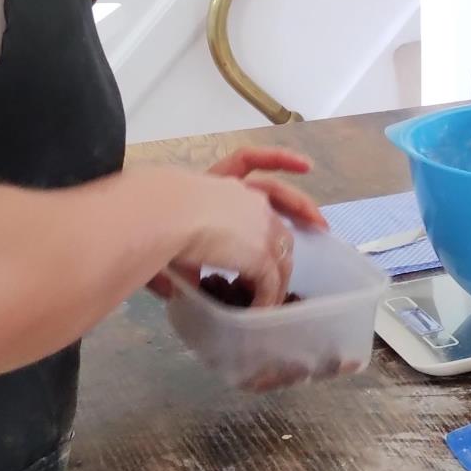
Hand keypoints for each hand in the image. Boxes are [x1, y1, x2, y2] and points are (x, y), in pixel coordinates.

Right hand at [150, 149, 325, 303]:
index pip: (251, 161)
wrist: (161, 215)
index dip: (281, 159)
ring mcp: (257, 224)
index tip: (306, 164)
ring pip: (280, 249)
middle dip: (304, 211)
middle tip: (319, 226)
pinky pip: (270, 280)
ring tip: (278, 294)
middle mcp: (243, 196)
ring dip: (280, 273)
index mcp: (216, 182)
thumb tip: (170, 288)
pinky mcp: (260, 253)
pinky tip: (261, 310)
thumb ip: (172, 261)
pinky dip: (266, 298)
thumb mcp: (164, 233)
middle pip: (281, 203)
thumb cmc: (151, 215)